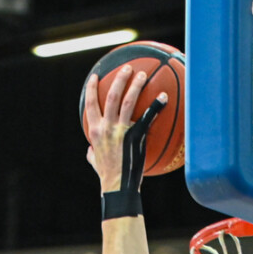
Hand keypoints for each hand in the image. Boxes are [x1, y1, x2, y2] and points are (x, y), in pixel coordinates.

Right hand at [83, 69, 162, 191]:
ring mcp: (121, 131)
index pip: (90, 104)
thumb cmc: (106, 176)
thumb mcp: (94, 162)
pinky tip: (163, 98)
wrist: (117, 186)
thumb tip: (88, 150)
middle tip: (127, 68)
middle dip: (119, 79)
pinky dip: (156, 105)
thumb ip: (91, 153)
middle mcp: (106, 127)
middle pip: (111, 96)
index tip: (95, 77)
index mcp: (95, 131)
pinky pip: (147, 117)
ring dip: (135, 85)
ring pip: (128, 101)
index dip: (91, 88)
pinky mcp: (135, 136)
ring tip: (143, 75)